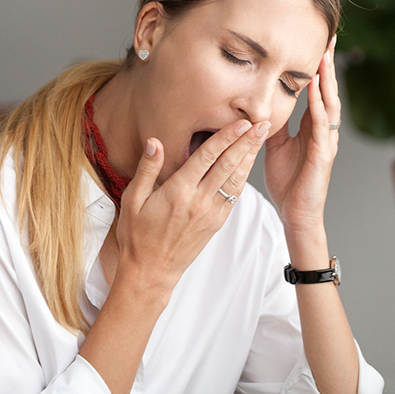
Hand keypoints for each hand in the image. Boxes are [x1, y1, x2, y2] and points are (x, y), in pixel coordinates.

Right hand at [114, 119, 269, 292]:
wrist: (151, 271)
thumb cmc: (137, 235)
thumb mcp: (132, 199)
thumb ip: (147, 169)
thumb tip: (155, 142)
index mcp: (178, 191)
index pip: (207, 157)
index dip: (226, 137)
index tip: (241, 122)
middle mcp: (198, 201)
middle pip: (228, 165)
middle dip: (247, 142)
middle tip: (262, 123)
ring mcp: (210, 213)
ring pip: (236, 179)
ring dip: (250, 157)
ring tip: (262, 138)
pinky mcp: (216, 223)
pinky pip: (234, 196)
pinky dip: (244, 177)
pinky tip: (249, 164)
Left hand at [264, 37, 339, 237]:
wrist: (295, 214)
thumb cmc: (288, 182)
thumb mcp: (274, 145)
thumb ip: (271, 123)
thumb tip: (259, 103)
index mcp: (312, 127)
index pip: (317, 90)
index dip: (318, 67)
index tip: (317, 42)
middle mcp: (323, 130)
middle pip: (328, 90)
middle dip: (328, 64)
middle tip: (330, 37)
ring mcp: (326, 142)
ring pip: (330, 104)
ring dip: (327, 80)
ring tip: (325, 56)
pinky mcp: (323, 155)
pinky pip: (322, 126)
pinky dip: (320, 107)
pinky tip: (317, 91)